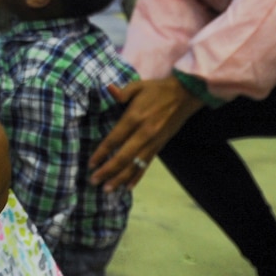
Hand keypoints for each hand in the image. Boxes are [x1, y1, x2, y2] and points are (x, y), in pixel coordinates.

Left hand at [88, 76, 204, 190]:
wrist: (185, 95)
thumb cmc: (157, 90)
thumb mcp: (138, 85)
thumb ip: (122, 92)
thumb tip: (108, 90)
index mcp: (135, 117)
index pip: (114, 139)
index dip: (102, 152)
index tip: (91, 163)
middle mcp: (143, 133)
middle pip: (123, 157)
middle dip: (107, 171)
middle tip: (94, 181)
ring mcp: (153, 142)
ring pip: (134, 165)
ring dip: (120, 178)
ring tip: (107, 189)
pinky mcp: (160, 146)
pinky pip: (147, 164)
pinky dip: (137, 176)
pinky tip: (128, 186)